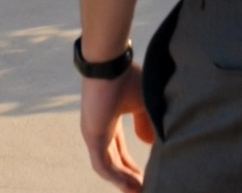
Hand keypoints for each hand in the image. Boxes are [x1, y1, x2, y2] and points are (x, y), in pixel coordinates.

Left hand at [80, 64, 152, 190]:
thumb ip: (146, 123)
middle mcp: (100, 127)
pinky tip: (131, 186)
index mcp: (110, 119)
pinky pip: (103, 165)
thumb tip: (150, 143)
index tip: (146, 177)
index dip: (131, 165)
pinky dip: (117, 178)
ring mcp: (94, 132)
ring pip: (108, 167)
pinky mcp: (92, 135)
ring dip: (124, 182)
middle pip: (113, 161)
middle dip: (128, 178)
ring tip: (140, 192)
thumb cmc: (127, 76)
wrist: (110, 63)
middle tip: (144, 190)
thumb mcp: (144, 102)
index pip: (118, 149)